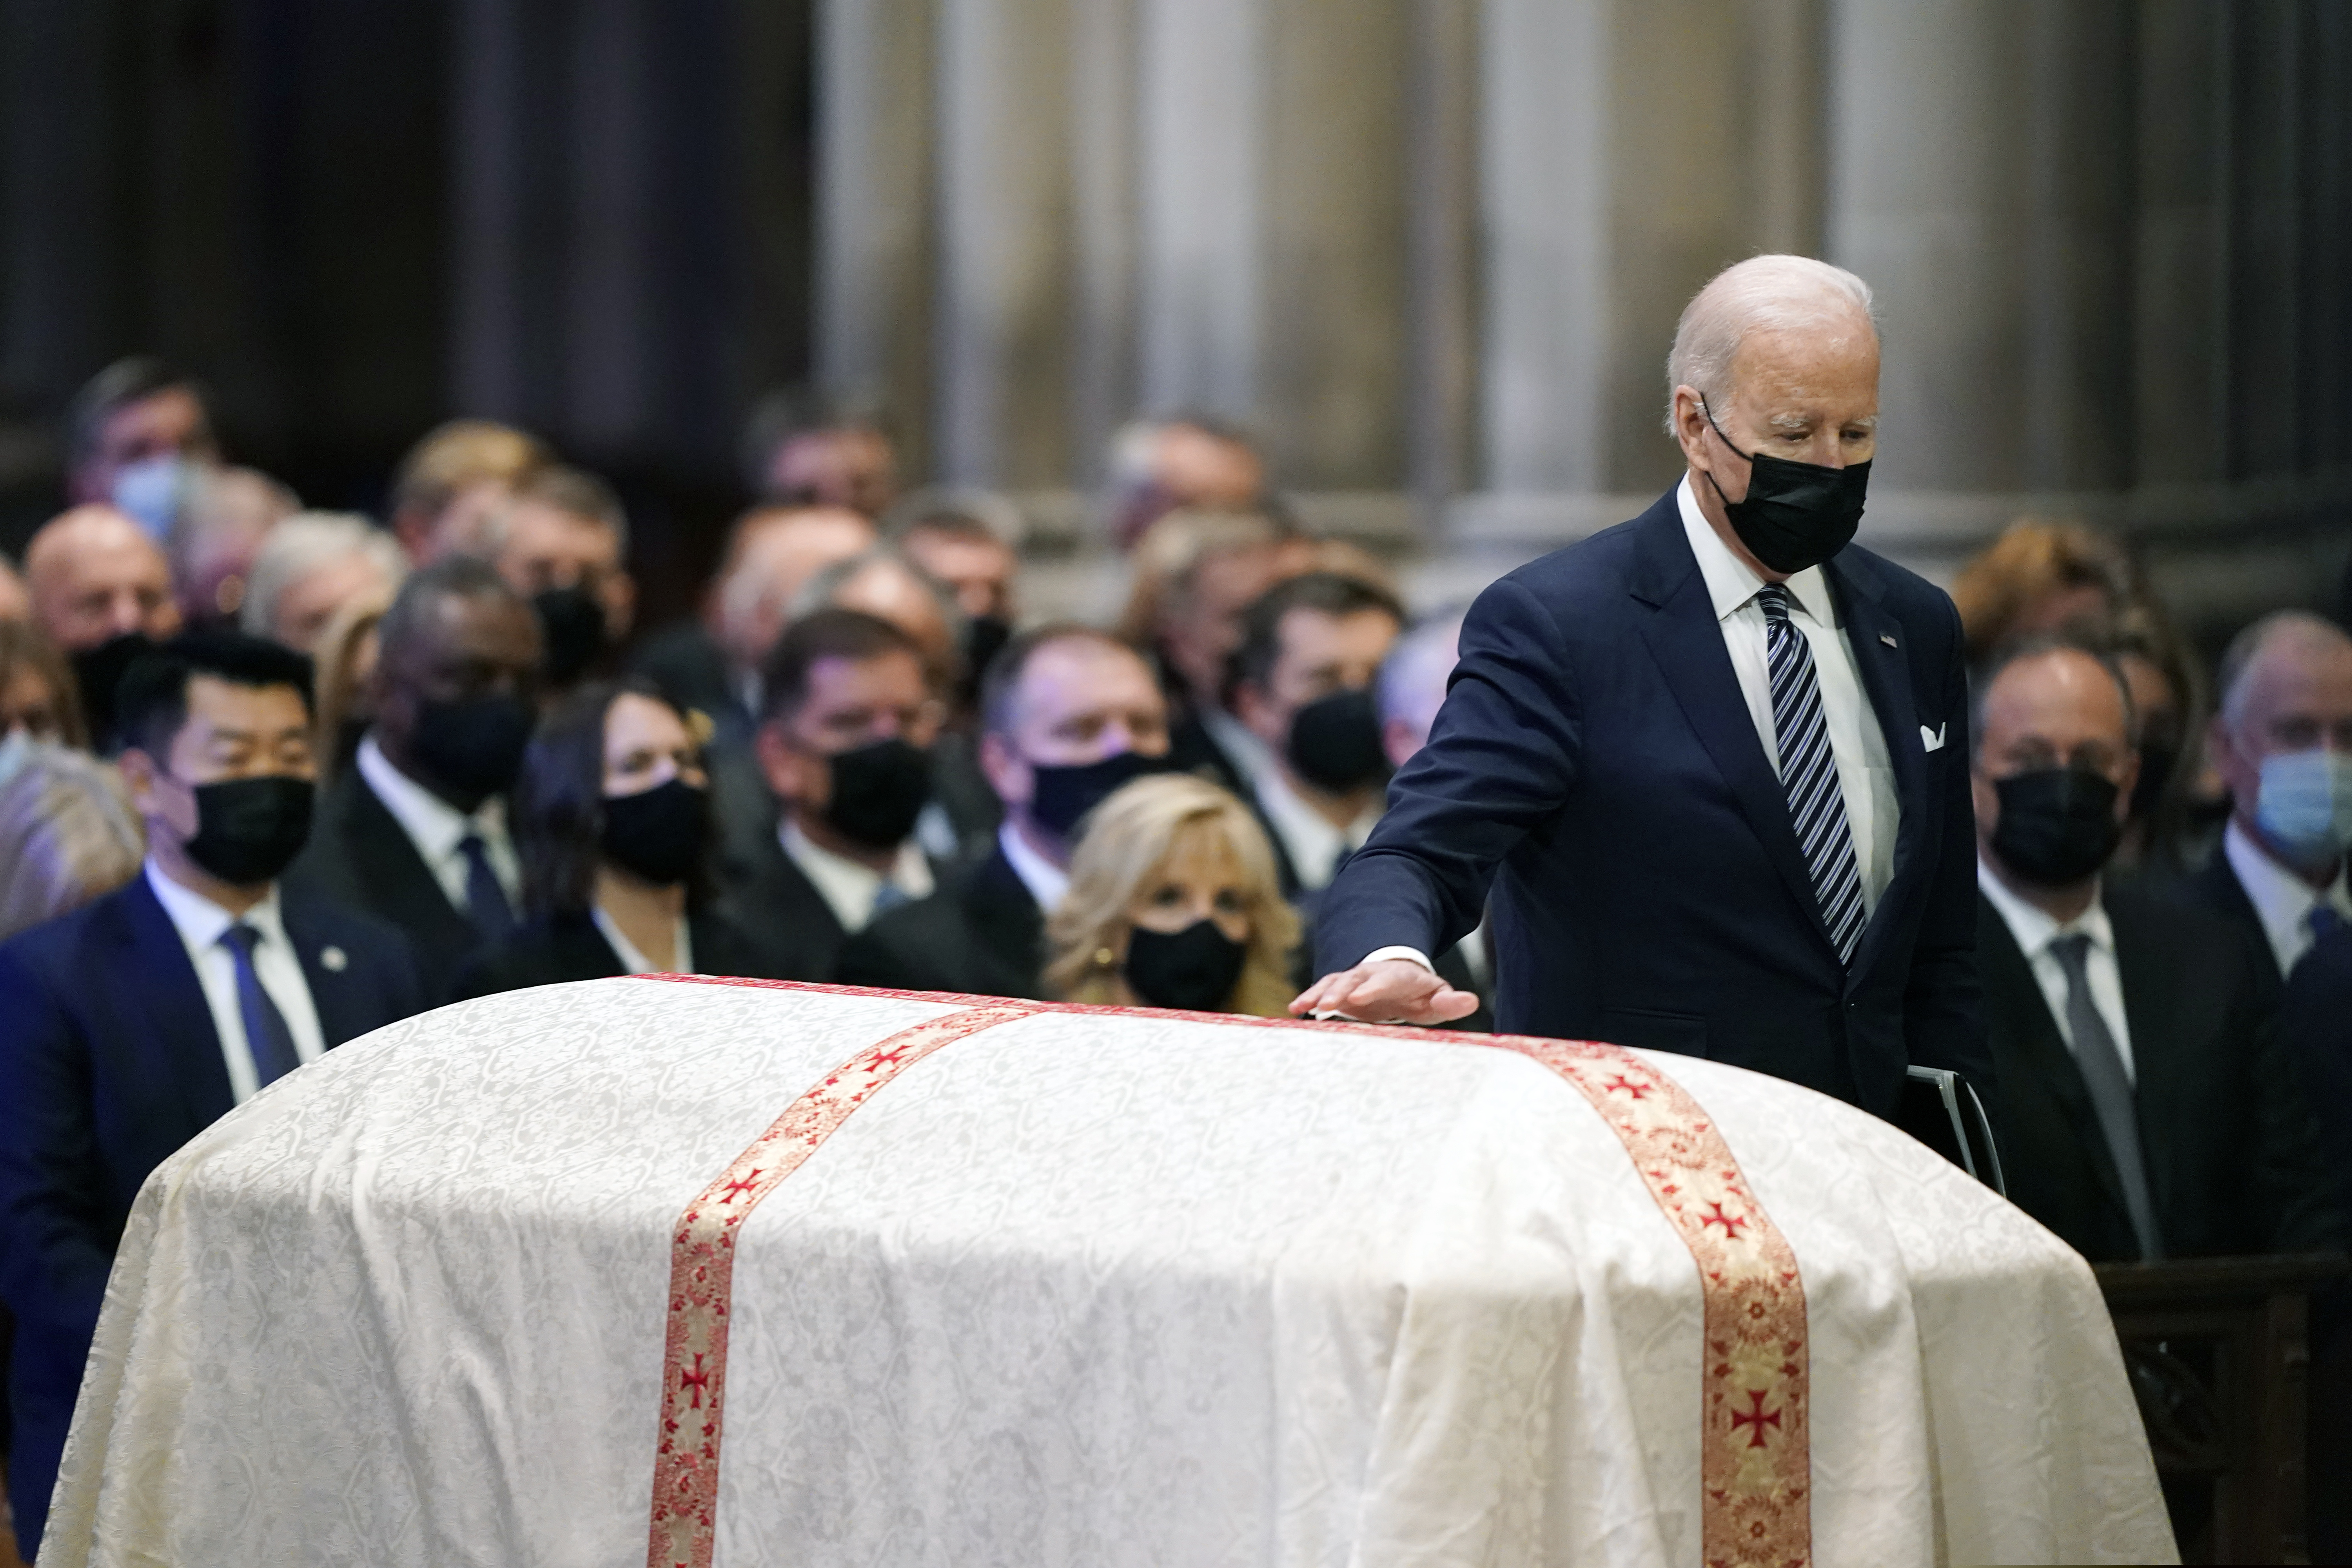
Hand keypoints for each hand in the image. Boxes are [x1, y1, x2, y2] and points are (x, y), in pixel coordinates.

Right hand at [1289, 958, 1479, 1025]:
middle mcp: (1370, 975)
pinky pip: (1321, 990)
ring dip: (1317, 993)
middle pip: (1352, 979)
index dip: (1371, 988)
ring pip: (1332, 982)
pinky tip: (1294, 1010)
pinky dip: (1308, 997)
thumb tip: (1471, 1001)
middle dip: (1338, 991)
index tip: (1358, 998)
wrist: (1399, 978)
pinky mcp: (1340, 989)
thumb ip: (1450, 1000)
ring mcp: (1353, 980)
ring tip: (1300, 1006)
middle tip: (1324, 1006)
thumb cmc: (1420, 993)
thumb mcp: (1437, 997)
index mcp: (1396, 977)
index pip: (1384, 980)